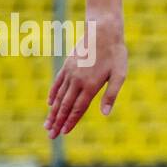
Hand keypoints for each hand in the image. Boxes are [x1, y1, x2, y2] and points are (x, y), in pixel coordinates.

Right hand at [44, 14, 127, 137]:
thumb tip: (105, 114)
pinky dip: (53, 95)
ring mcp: (70, 72)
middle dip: (58, 122)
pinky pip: (58, 83)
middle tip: (51, 135)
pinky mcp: (67, 65)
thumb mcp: (119, 75)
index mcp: (90, 85)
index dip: (71, 122)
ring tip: (47, 125)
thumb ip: (111, 95)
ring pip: (59, 96)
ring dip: (53, 112)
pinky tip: (50, 104)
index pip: (78, 109)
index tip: (64, 133)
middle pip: (65, 106)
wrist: (103, 31)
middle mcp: (77, 80)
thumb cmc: (115, 54)